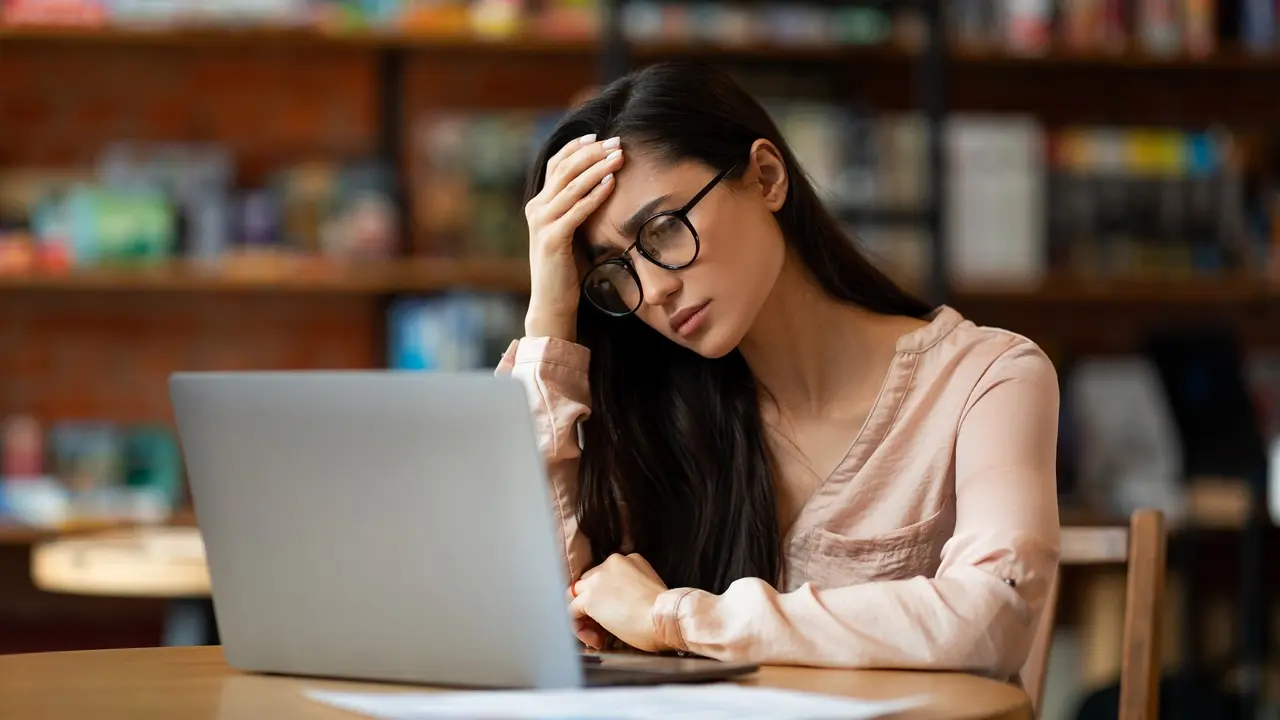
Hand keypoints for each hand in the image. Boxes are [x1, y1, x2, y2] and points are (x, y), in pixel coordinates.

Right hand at [524, 133, 624, 341]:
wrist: (551, 302)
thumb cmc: (565, 268)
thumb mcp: (568, 231)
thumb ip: (574, 208)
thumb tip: (600, 184)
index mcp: (538, 204)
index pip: (556, 164)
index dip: (576, 147)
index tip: (598, 136)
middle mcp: (536, 209)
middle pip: (565, 169)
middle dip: (592, 152)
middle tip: (616, 142)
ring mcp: (542, 223)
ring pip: (572, 185)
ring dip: (598, 168)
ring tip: (619, 157)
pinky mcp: (553, 238)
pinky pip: (578, 209)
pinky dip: (595, 194)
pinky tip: (612, 183)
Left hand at [569, 553, 669, 652]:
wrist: (664, 618)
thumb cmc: (663, 612)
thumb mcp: (649, 590)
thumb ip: (631, 591)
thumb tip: (621, 608)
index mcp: (629, 560)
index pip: (606, 576)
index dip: (607, 597)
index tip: (615, 614)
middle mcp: (611, 564)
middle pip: (589, 583)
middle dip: (593, 606)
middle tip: (603, 626)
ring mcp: (598, 579)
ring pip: (576, 595)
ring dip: (584, 617)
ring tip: (597, 635)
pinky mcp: (589, 598)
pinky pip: (571, 611)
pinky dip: (579, 628)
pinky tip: (595, 640)